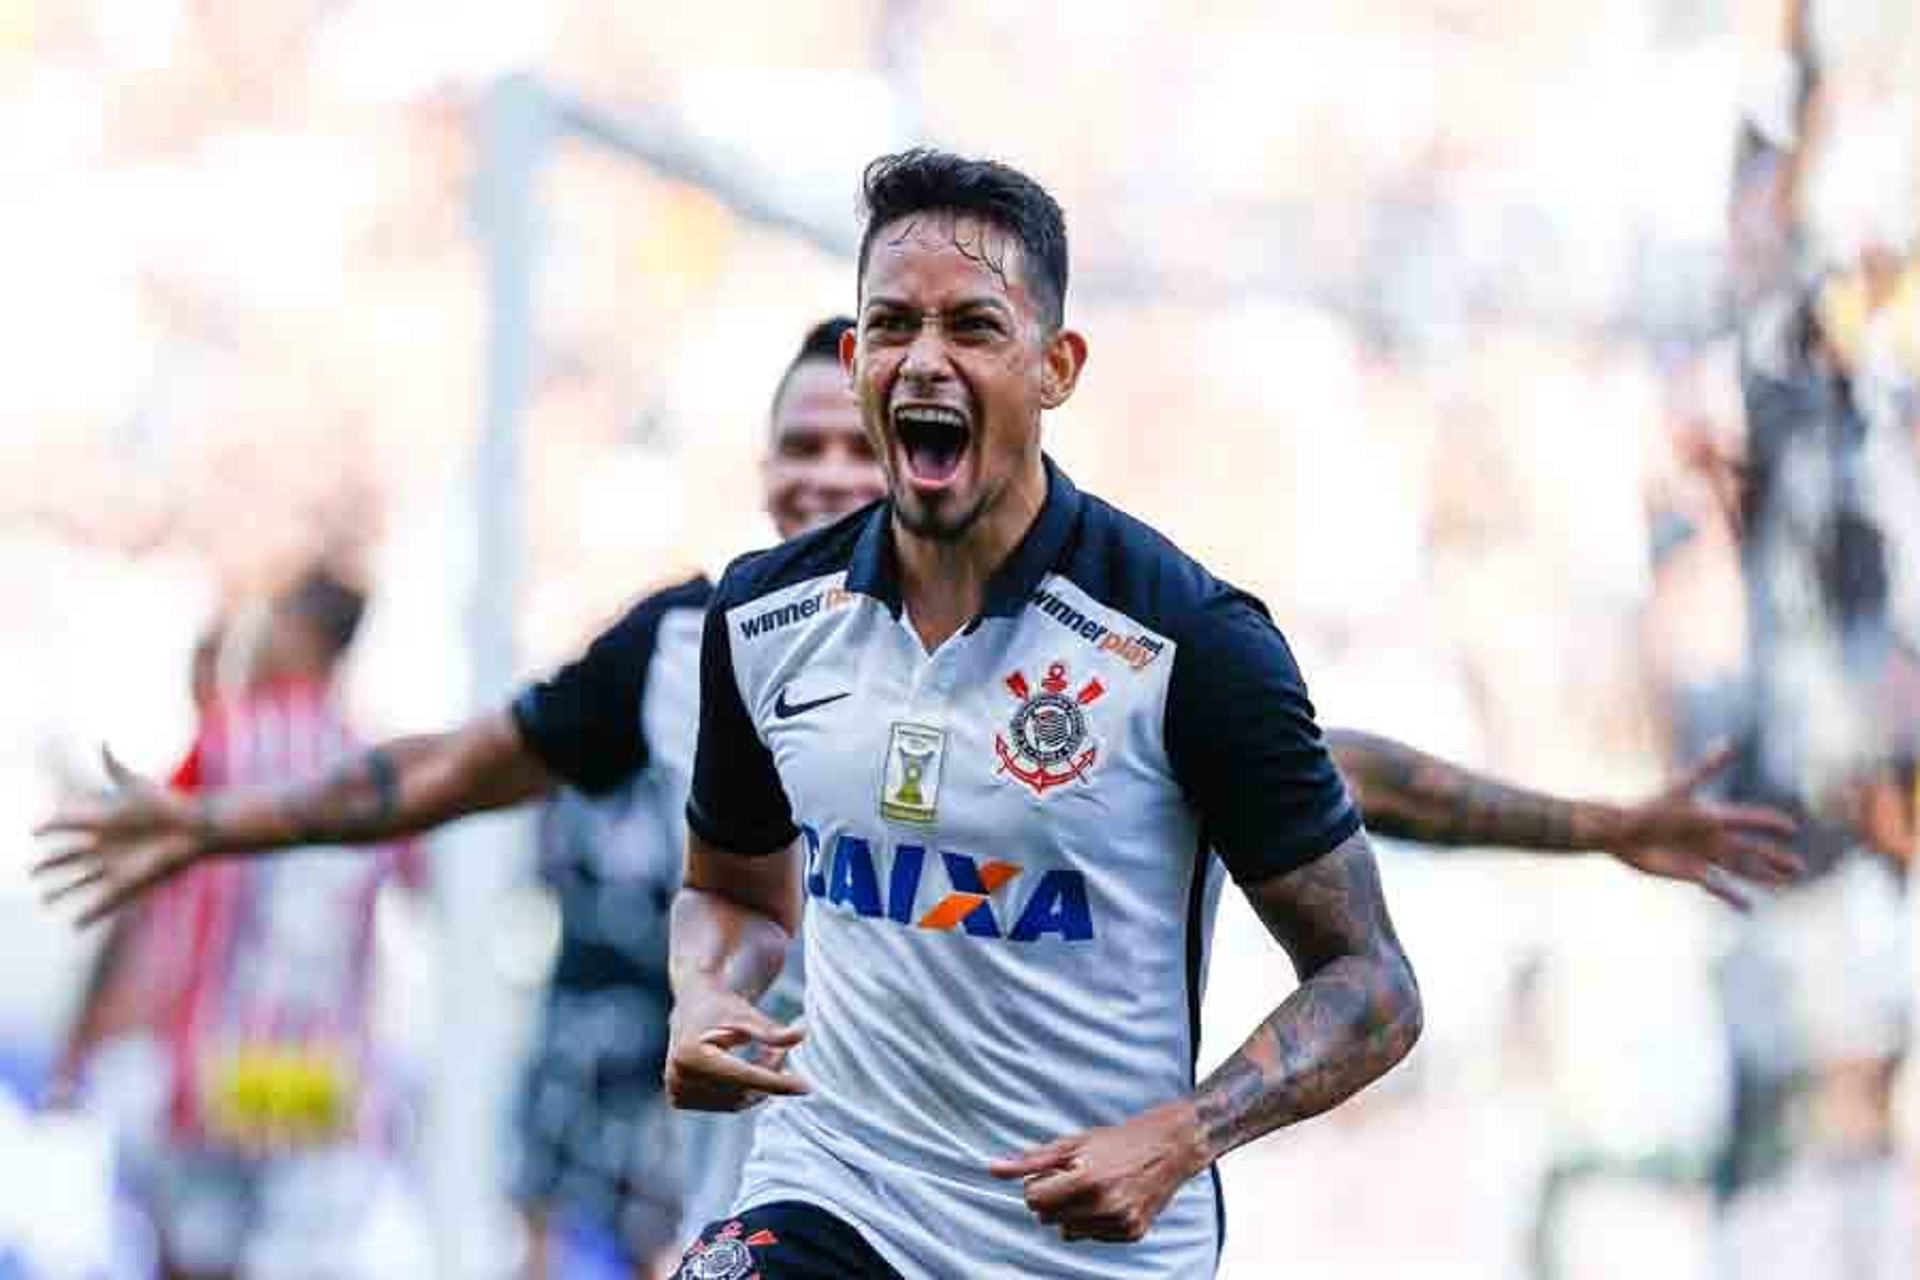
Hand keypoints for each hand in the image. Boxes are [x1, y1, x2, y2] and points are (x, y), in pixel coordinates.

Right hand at [33, 747, 203, 925]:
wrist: (195, 829)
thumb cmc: (167, 806)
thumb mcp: (136, 788)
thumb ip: (115, 769)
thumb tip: (102, 743)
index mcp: (101, 822)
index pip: (67, 826)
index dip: (49, 827)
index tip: (35, 830)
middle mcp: (103, 847)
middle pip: (67, 859)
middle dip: (48, 865)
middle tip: (31, 870)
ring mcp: (113, 867)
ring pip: (79, 883)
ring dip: (62, 892)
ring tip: (44, 898)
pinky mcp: (127, 884)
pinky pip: (103, 903)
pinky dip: (88, 915)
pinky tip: (75, 925)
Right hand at [664, 983, 808, 1112]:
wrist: (691, 1006)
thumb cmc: (721, 1006)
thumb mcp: (747, 1014)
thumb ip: (772, 1030)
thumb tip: (801, 1035)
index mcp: (691, 1055)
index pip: (744, 1077)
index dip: (777, 1082)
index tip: (806, 1087)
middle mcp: (679, 1078)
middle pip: (741, 1091)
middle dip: (770, 1076)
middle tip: (784, 1052)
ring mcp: (677, 1092)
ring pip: (737, 1101)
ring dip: (760, 1084)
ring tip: (766, 1054)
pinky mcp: (680, 1100)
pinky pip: (727, 1103)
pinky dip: (745, 1090)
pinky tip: (749, 1068)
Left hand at [989, 1101, 1207, 1243]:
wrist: (1167, 1147)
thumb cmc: (1116, 1141)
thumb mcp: (1071, 1143)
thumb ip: (1030, 1161)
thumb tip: (992, 1169)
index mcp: (1086, 1180)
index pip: (1033, 1200)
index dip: (1039, 1185)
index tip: (1055, 1172)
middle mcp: (1104, 1205)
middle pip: (1047, 1218)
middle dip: (1053, 1199)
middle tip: (1075, 1177)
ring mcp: (1120, 1222)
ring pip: (1067, 1231)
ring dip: (1072, 1213)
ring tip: (1093, 1188)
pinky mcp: (1132, 1233)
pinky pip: (1092, 1236)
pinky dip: (1093, 1221)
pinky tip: (1109, 1199)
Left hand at [1608, 744, 1802, 907]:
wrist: (1622, 832)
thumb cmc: (1650, 807)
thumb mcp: (1681, 788)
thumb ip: (1707, 768)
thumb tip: (1729, 743)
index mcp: (1713, 817)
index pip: (1749, 819)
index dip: (1770, 823)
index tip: (1793, 827)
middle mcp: (1713, 837)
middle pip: (1751, 849)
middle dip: (1775, 858)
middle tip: (1800, 868)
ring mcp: (1704, 856)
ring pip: (1741, 869)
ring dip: (1763, 876)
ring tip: (1785, 884)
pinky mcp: (1691, 872)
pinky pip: (1718, 887)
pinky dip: (1733, 897)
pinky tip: (1749, 907)